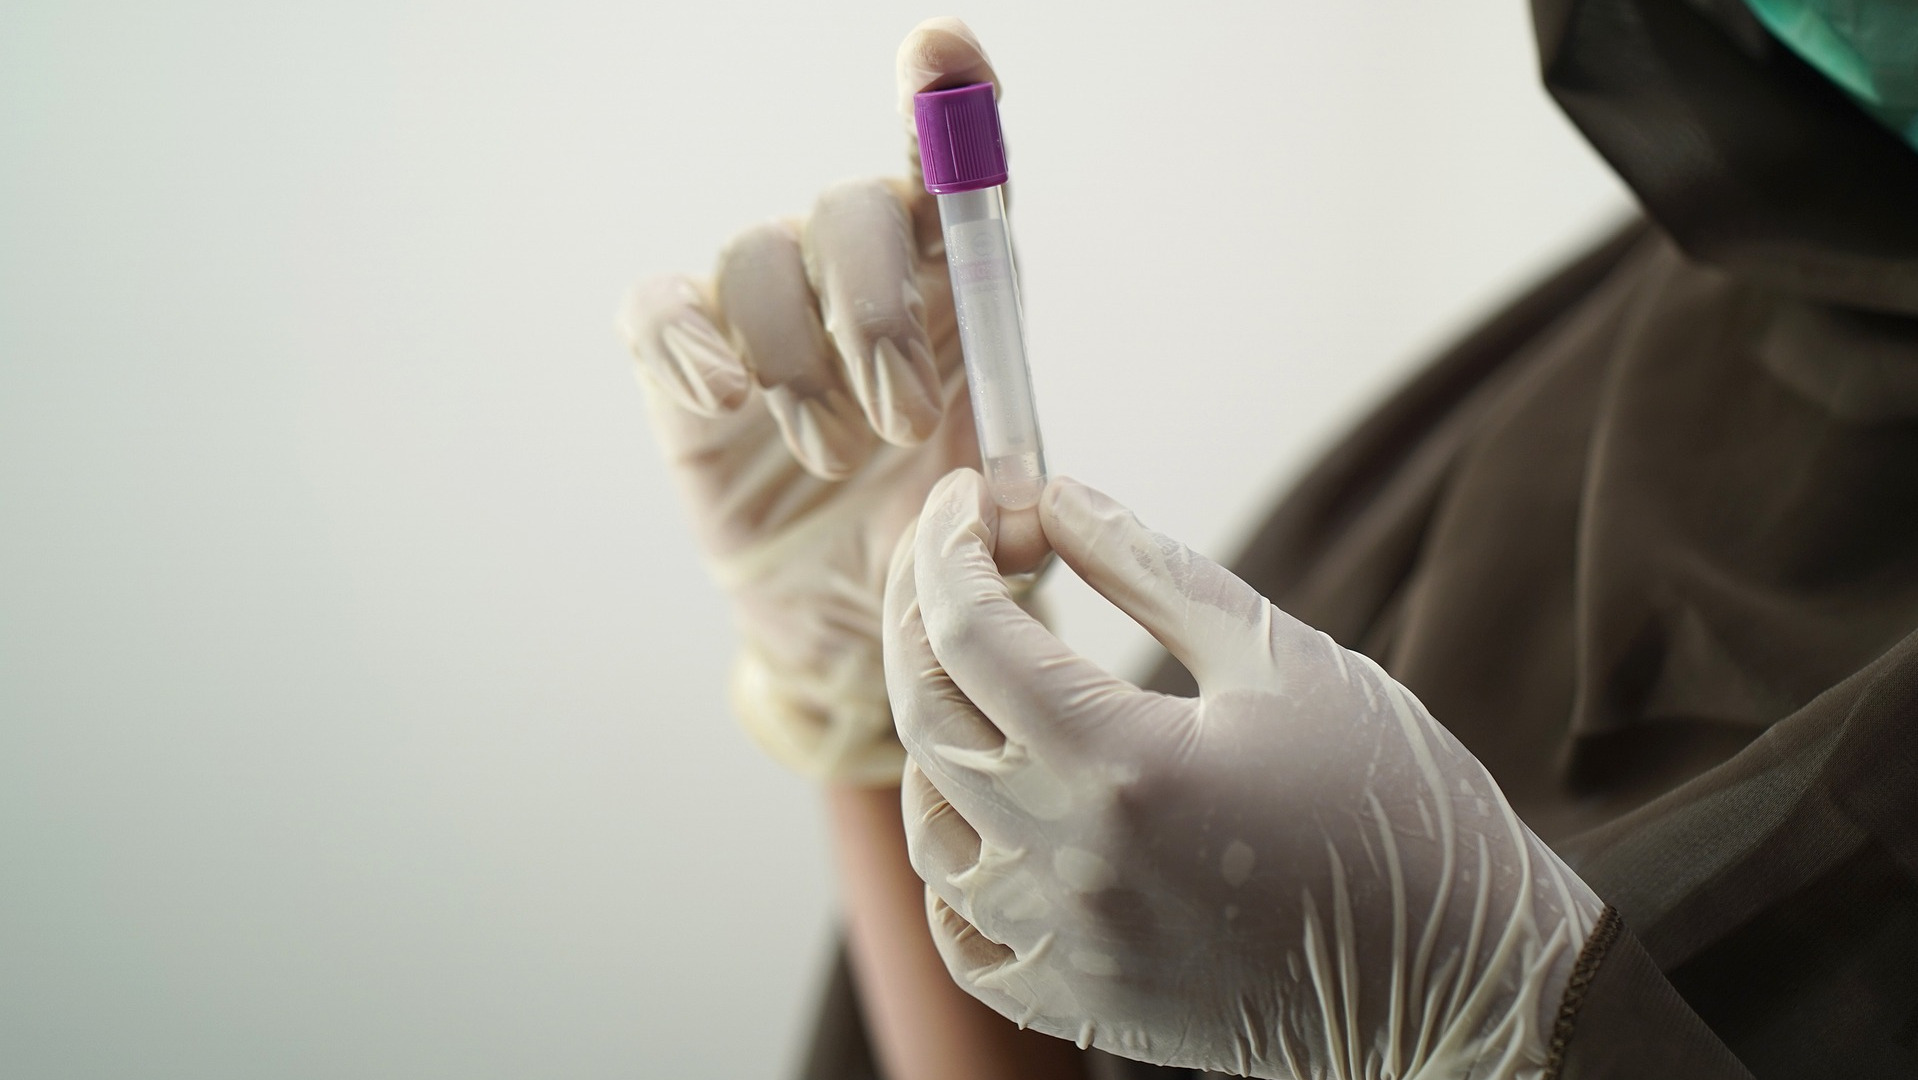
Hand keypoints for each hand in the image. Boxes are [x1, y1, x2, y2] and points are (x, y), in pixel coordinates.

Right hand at [620, 19, 1028, 783]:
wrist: (851, 629)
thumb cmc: (933, 552)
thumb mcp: (996, 539)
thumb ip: (1013, 512)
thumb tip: (1007, 507)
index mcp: (951, 294)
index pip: (950, 176)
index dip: (945, 104)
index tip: (940, 54)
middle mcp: (857, 281)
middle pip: (849, 211)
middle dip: (876, 316)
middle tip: (900, 424)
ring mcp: (764, 315)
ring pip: (758, 257)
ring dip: (799, 363)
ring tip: (833, 459)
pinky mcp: (683, 365)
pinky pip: (662, 310)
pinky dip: (688, 341)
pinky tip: (726, 399)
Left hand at [885, 471, 1604, 1075]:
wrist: (1465, 976)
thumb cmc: (1394, 807)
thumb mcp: (1286, 660)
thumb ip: (1155, 572)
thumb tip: (1057, 497)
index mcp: (1125, 765)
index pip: (970, 632)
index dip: (949, 547)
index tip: (966, 497)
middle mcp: (1072, 864)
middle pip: (927, 716)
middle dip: (918, 615)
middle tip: (950, 556)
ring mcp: (1067, 947)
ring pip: (928, 827)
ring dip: (931, 733)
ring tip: (977, 676)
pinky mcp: (1081, 1004)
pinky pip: (959, 936)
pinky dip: (951, 862)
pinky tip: (984, 811)